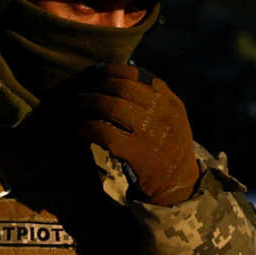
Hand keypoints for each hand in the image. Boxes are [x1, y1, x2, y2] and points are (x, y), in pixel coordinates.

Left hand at [43, 65, 200, 204]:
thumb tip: (122, 71)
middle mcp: (162, 114)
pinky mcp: (136, 153)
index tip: (95, 73)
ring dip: (87, 104)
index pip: (135, 76)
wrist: (179, 183)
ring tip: (75, 107)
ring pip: (111, 107)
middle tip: (80, 91)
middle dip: (95, 87)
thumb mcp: (172, 117)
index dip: (110, 71)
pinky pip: (103, 133)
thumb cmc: (168, 146)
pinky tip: (79, 129)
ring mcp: (150, 134)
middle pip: (120, 89)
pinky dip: (86, 128)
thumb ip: (154, 95)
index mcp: (169, 101)